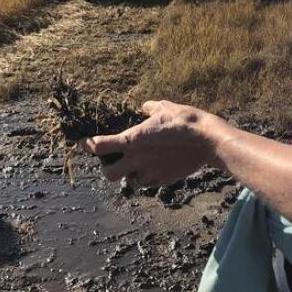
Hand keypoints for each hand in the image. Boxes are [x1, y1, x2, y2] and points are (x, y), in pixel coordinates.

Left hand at [82, 100, 221, 188]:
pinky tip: (153, 167)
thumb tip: (144, 107)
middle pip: (109, 174)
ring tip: (137, 163)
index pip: (100, 146)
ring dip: (130, 174)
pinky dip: (146, 177)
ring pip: (129, 181)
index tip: (86, 143)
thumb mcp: (164, 107)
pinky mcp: (162, 181)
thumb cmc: (184, 120)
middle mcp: (137, 159)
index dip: (89, 145)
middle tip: (113, 160)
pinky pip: (147, 183)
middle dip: (108, 168)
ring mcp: (150, 172)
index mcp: (132, 140)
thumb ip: (149, 109)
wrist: (206, 140)